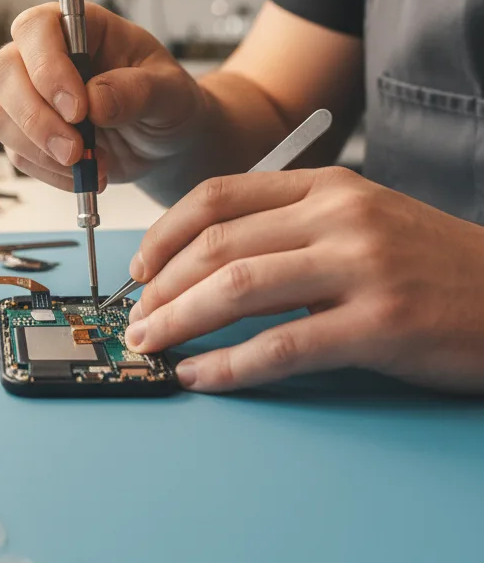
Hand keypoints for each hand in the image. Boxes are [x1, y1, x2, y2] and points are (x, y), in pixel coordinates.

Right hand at [0, 3, 205, 190]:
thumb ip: (138, 91)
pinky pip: (16, 153)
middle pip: (3, 71)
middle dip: (35, 117)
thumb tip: (96, 101)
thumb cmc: (166, 101)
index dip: (47, 66)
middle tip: (75, 150)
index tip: (77, 109)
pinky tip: (85, 175)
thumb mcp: (170, 92)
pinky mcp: (25, 133)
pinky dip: (49, 172)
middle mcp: (42, 56)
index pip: (36, 28)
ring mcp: (27, 94)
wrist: (164, 140)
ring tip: (90, 165)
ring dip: (39, 149)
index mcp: (77, 28)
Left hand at [124, 166, 483, 393]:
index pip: (217, 196)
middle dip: (161, 286)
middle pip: (217, 244)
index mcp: (325, 187)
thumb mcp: (359, 218)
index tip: (140, 268)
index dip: (165, 234)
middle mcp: (338, 217)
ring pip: (237, 288)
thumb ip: (289, 225)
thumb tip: (204, 258)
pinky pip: (283, 346)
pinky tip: (201, 375)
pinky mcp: (380, 324)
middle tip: (134, 318)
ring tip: (149, 344)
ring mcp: (360, 267)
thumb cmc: (428, 262)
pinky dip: (229, 365)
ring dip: (179, 320)